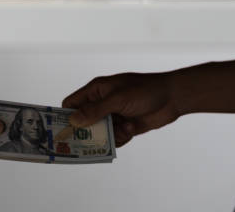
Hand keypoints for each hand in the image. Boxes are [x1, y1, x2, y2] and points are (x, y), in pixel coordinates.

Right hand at [62, 72, 178, 147]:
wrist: (173, 97)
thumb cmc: (145, 91)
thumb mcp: (118, 99)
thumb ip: (96, 110)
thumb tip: (73, 120)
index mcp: (96, 90)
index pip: (72, 103)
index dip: (65, 116)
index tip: (61, 131)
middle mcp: (102, 103)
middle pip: (83, 122)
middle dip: (86, 132)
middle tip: (85, 144)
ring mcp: (113, 116)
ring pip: (100, 133)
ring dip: (109, 135)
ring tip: (122, 129)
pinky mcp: (124, 127)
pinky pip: (114, 139)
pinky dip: (121, 137)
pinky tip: (132, 129)